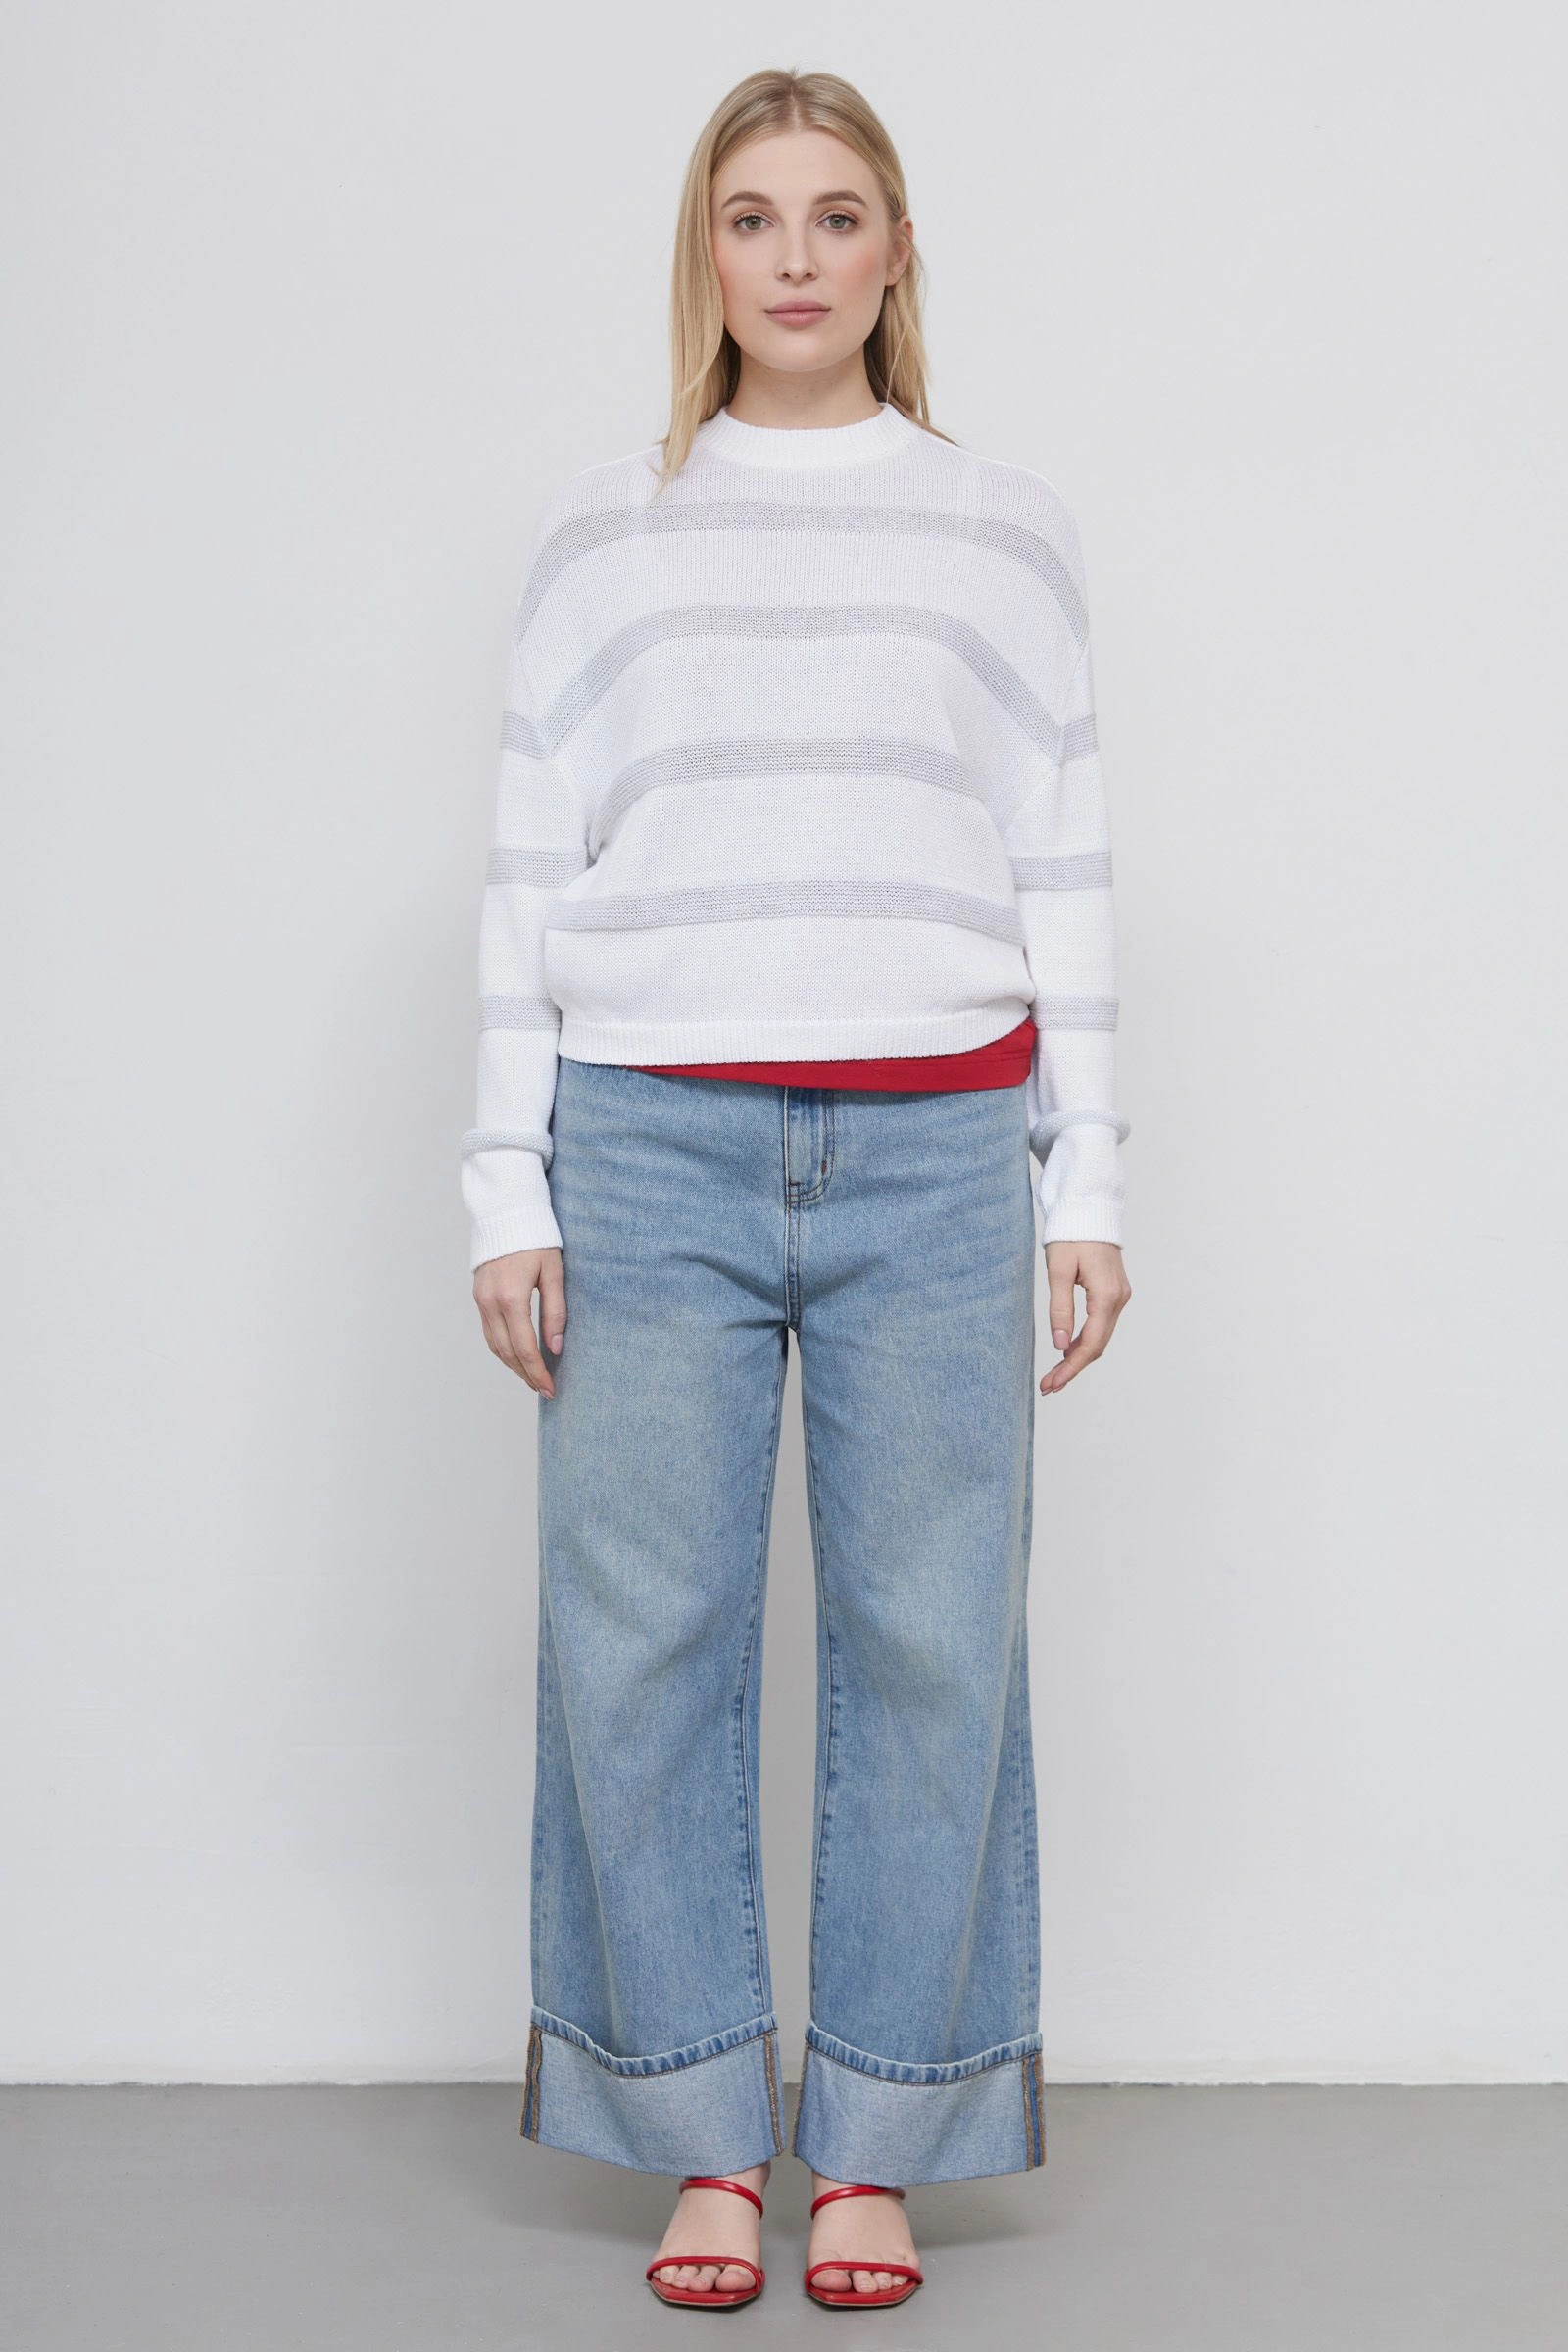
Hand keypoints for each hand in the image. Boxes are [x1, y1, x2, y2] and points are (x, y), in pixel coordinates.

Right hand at [474, 1248, 566, 1396]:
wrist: (506, 1213)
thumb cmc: (536, 1239)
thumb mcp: (554, 1272)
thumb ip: (556, 1311)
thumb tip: (556, 1347)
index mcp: (511, 1298)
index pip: (525, 1348)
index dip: (538, 1372)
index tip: (551, 1389)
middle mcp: (491, 1303)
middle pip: (507, 1352)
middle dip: (526, 1374)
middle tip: (545, 1390)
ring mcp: (481, 1301)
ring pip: (494, 1345)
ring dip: (513, 1365)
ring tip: (533, 1377)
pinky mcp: (478, 1297)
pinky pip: (488, 1332)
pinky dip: (502, 1349)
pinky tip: (517, 1355)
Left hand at [1041, 1240, 1129, 1394]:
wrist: (1089, 1209)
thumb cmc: (1070, 1235)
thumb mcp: (1058, 1271)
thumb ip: (1060, 1309)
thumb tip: (1060, 1345)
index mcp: (1106, 1295)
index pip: (1090, 1344)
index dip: (1071, 1368)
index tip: (1052, 1384)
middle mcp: (1119, 1299)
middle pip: (1097, 1346)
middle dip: (1073, 1368)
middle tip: (1048, 1386)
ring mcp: (1120, 1296)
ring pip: (1101, 1337)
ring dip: (1078, 1357)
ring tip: (1055, 1374)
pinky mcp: (1115, 1292)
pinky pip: (1102, 1324)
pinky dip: (1085, 1341)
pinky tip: (1067, 1350)